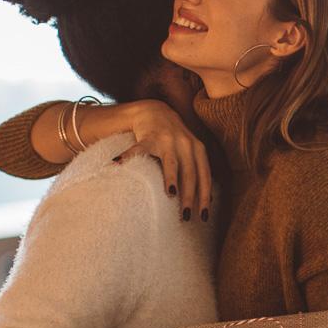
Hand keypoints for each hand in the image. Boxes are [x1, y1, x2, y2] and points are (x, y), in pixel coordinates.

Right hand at [113, 100, 212, 222]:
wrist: (156, 111)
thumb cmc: (175, 140)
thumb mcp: (191, 152)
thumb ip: (199, 172)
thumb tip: (210, 201)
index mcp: (198, 151)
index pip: (205, 177)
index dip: (205, 197)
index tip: (204, 216)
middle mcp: (186, 144)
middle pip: (190, 173)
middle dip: (190, 196)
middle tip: (187, 215)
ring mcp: (167, 140)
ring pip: (171, 163)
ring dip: (172, 179)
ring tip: (171, 194)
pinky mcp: (148, 137)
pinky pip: (139, 150)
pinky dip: (129, 157)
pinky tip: (118, 166)